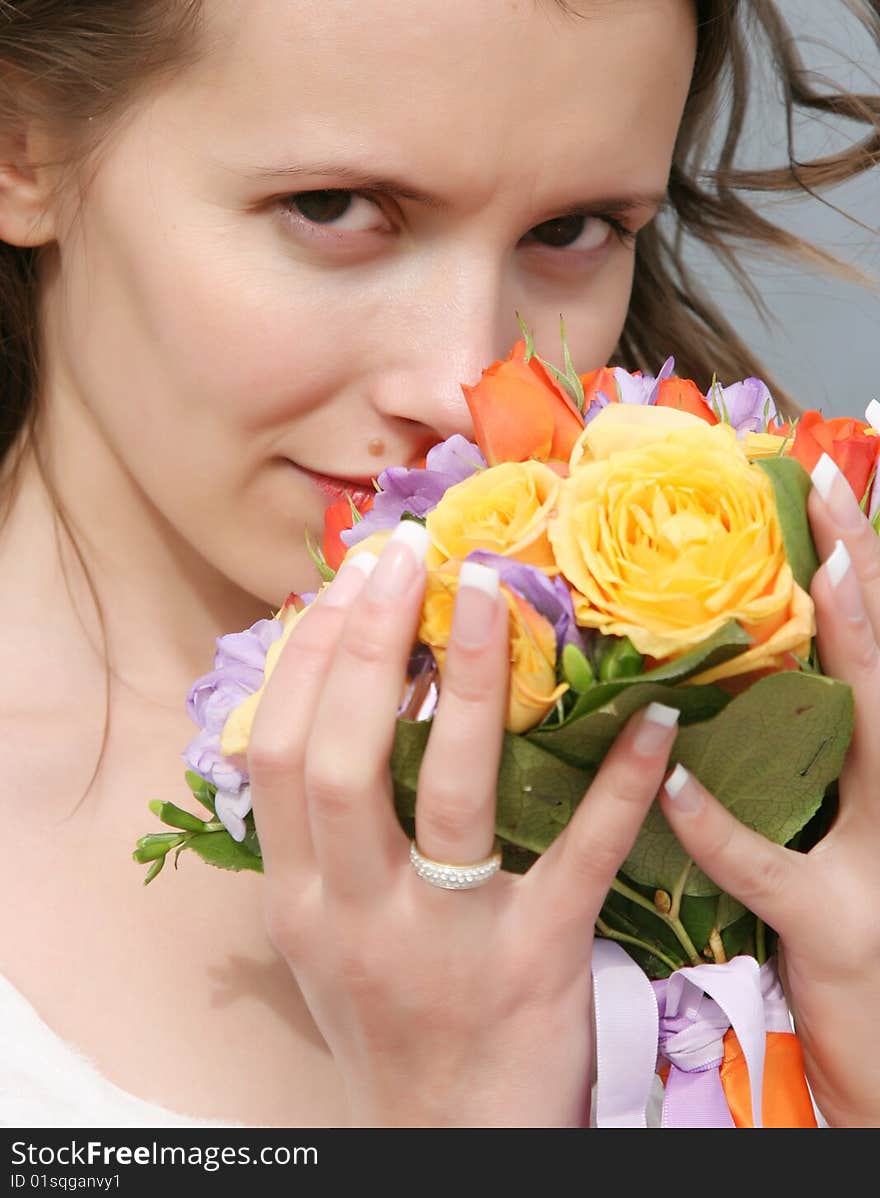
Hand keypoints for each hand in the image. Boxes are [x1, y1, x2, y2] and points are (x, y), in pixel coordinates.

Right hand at [247, 522, 679, 1127]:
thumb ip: (316, 834)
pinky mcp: (539, 961)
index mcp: (299, 900)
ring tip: (492, 593)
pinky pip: (584, 855)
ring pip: (454, 792)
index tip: (350, 580)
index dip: (311, 657)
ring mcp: (449, 940)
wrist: (451, 1140)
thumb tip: (332, 695)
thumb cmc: (387, 1018)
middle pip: (343, 760)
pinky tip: (652, 717)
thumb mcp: (322, 932)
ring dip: (477, 683)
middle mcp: (358, 916)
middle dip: (370, 645)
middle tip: (409, 555)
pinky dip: (622, 782)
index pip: (281, 757)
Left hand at [659, 453, 879, 1127]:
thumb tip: (734, 665)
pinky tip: (680, 783)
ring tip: (828, 575)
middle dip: (871, 571)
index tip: (828, 477)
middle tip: (835, 484)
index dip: (862, 559)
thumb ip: (803, 745)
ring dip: (856, 652)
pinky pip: (779, 869)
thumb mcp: (834, 824)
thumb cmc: (845, 924)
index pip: (876, 648)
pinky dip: (728, 828)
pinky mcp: (840, 929)